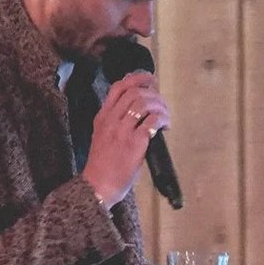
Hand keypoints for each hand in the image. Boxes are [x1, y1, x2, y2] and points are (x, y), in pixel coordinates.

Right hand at [83, 71, 168, 207]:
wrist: (97, 185)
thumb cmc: (102, 165)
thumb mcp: (101, 136)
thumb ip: (114, 122)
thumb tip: (137, 111)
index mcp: (102, 117)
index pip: (118, 88)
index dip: (136, 79)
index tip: (149, 80)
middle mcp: (111, 120)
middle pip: (134, 92)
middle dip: (152, 92)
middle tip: (161, 101)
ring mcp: (122, 131)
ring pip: (144, 103)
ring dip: (160, 105)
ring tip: (165, 115)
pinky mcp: (134, 143)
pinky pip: (152, 121)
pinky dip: (163, 119)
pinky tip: (165, 126)